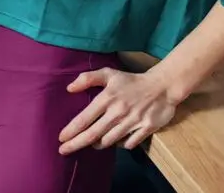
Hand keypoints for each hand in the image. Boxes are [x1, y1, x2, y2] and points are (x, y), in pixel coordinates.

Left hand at [58, 68, 177, 154]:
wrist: (162, 86)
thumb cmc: (131, 81)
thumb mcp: (109, 73)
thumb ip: (88, 78)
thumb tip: (69, 88)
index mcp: (107, 98)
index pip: (84, 119)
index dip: (71, 131)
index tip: (61, 139)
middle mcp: (118, 112)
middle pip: (93, 134)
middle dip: (76, 144)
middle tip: (64, 150)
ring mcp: (132, 122)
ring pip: (109, 141)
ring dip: (97, 144)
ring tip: (92, 143)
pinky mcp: (146, 129)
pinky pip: (128, 144)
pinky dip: (119, 145)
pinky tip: (115, 141)